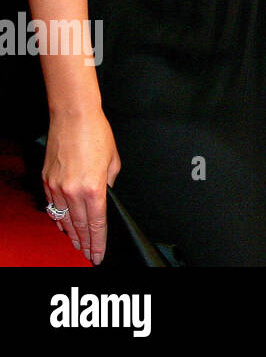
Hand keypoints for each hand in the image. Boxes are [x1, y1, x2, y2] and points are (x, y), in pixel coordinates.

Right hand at [43, 110, 120, 264]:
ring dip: (71, 234)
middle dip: (85, 243)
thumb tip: (105, 196)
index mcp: (94, 187)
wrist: (74, 117)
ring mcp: (57, 187)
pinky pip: (53, 206)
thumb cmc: (97, 134)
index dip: (98, 242)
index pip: (97, 223)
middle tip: (89, 255)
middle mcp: (73, 191)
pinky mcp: (47, 181)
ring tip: (78, 245)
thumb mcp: (113, 160)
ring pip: (64, 219)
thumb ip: (109, 183)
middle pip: (80, 226)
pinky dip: (58, 218)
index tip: (98, 254)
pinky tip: (63, 225)